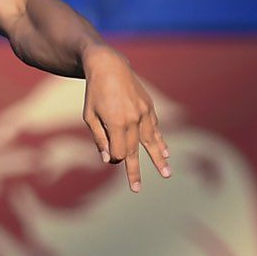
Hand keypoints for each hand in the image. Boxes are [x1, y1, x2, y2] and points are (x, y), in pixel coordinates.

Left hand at [80, 44, 170, 192]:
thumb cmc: (95, 92)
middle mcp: (133, 119)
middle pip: (134, 150)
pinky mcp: (149, 106)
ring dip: (158, 159)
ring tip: (167, 174)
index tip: (108, 155)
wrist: (109, 66)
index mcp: (116, 122)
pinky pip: (155, 128)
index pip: (118, 151)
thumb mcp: (89, 116)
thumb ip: (99, 138)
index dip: (113, 158)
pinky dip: (160, 140)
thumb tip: (107, 160)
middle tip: (136, 189)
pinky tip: (166, 152)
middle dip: (134, 171)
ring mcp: (143, 112)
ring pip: (151, 141)